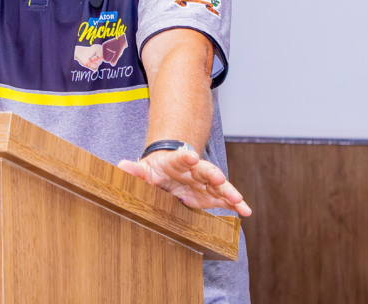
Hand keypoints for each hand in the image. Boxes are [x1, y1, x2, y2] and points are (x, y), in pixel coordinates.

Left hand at [117, 149, 251, 216]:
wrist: (166, 172)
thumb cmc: (155, 170)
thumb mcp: (144, 170)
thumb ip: (135, 170)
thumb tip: (121, 166)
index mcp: (177, 161)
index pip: (181, 156)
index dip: (185, 156)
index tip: (189, 156)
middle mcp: (194, 170)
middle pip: (205, 169)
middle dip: (213, 174)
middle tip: (219, 178)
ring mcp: (204, 182)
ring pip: (219, 185)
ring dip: (229, 191)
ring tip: (238, 200)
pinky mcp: (210, 195)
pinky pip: (225, 199)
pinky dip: (236, 205)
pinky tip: (246, 211)